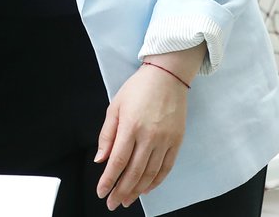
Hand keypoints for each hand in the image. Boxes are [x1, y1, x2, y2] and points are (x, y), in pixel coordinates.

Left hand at [95, 45, 199, 208]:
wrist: (168, 75)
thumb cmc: (138, 88)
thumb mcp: (115, 106)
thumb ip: (107, 134)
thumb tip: (101, 159)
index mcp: (130, 126)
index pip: (118, 161)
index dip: (108, 180)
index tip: (101, 192)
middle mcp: (149, 135)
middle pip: (134, 172)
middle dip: (122, 191)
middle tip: (113, 203)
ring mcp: (165, 139)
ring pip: (150, 173)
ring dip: (138, 190)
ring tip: (128, 199)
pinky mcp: (177, 140)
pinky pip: (166, 167)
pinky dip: (156, 181)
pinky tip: (147, 188)